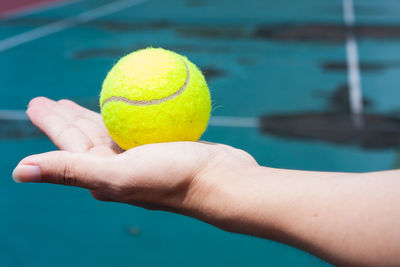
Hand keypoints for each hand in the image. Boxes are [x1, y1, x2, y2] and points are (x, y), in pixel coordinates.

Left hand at [13, 97, 257, 214]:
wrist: (221, 180)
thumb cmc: (172, 178)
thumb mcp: (117, 174)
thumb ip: (71, 170)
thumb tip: (18, 171)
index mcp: (103, 175)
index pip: (68, 144)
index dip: (51, 124)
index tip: (37, 103)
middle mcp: (118, 167)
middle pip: (85, 136)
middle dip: (66, 119)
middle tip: (51, 100)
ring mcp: (140, 156)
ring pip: (109, 129)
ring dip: (92, 114)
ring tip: (75, 102)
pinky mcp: (160, 146)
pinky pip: (136, 124)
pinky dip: (126, 111)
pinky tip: (125, 104)